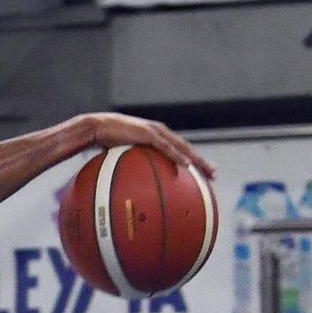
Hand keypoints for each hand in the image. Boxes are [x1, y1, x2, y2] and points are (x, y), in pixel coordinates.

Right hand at [82, 112, 212, 181]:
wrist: (98, 127)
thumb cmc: (105, 141)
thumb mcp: (120, 155)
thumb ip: (128, 166)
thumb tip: (125, 185)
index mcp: (156, 137)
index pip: (178, 150)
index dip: (192, 160)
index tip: (201, 172)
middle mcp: (161, 133)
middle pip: (186, 148)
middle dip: (201, 162)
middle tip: (213, 174)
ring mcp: (157, 133)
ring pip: (182, 148)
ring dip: (197, 159)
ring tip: (207, 171)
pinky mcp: (149, 134)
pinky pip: (167, 148)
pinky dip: (178, 156)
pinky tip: (187, 165)